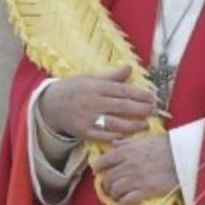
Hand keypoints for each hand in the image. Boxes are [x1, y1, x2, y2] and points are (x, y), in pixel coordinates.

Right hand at [39, 65, 155, 142]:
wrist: (51, 104)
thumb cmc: (75, 89)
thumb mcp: (91, 79)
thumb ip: (112, 76)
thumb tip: (129, 67)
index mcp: (96, 87)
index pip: (122, 90)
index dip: (139, 94)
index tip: (152, 98)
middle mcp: (92, 102)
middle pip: (121, 107)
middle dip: (140, 109)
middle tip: (153, 111)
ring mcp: (87, 118)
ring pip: (113, 123)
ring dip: (131, 125)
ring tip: (144, 125)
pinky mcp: (83, 131)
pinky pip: (102, 136)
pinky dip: (115, 137)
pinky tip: (127, 136)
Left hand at [93, 134, 179, 204]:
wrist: (187, 156)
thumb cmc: (168, 146)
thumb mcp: (146, 139)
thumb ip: (128, 142)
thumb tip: (114, 143)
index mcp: (126, 150)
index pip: (104, 161)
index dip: (98, 168)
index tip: (98, 172)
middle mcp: (128, 164)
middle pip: (108, 179)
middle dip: (107, 185)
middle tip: (110, 188)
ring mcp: (136, 178)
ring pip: (115, 191)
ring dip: (116, 195)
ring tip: (119, 196)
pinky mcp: (146, 190)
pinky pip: (127, 200)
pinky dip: (125, 202)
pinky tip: (128, 201)